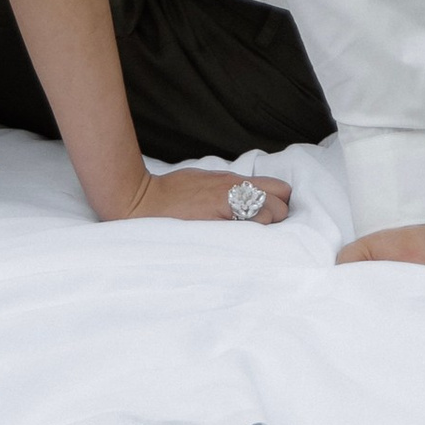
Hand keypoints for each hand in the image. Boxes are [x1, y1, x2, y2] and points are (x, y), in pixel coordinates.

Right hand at [123, 164, 292, 224]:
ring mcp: (226, 212)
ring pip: (268, 222)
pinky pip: (247, 236)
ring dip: (264, 231)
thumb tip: (249, 192)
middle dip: (276, 218)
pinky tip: (239, 246)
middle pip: (280, 208)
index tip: (272, 211)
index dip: (280, 201)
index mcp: (232, 180)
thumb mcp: (207, 179)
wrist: (144, 202)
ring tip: (249, 238)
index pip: (279, 189)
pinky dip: (249, 241)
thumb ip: (230, 185)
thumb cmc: (173, 191)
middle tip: (261, 227)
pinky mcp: (217, 230)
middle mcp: (234, 193)